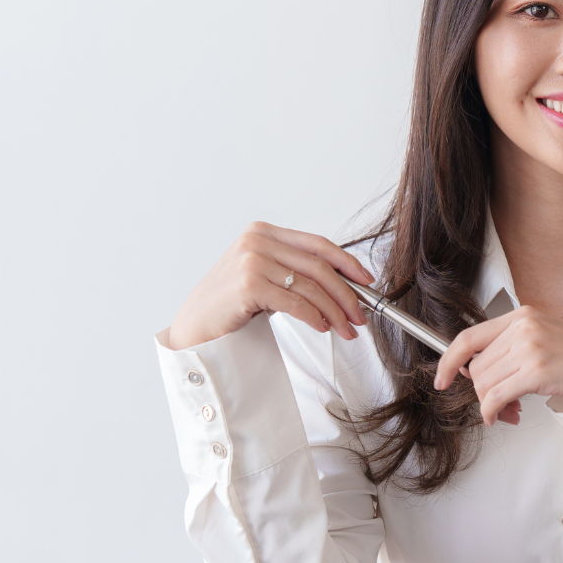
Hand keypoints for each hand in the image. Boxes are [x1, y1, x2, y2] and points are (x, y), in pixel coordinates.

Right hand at [166, 222, 374, 349]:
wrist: (195, 327)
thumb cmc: (231, 304)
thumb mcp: (265, 276)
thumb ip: (294, 271)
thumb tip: (343, 284)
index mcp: (264, 232)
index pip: (318, 244)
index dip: (347, 263)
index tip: (366, 281)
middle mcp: (258, 241)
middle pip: (319, 267)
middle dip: (346, 295)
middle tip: (359, 317)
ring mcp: (251, 261)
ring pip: (311, 287)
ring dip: (334, 312)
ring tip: (344, 329)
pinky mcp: (248, 285)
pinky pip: (296, 303)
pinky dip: (315, 317)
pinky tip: (322, 327)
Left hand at [433, 306, 562, 425]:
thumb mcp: (542, 340)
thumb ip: (509, 347)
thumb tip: (474, 371)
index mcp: (522, 315)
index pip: (469, 337)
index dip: (449, 360)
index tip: (442, 378)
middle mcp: (523, 327)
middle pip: (477, 367)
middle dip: (482, 392)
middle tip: (498, 406)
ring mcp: (530, 347)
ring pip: (484, 383)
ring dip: (491, 404)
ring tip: (509, 411)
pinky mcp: (537, 371)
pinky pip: (496, 396)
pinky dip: (493, 412)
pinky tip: (503, 416)